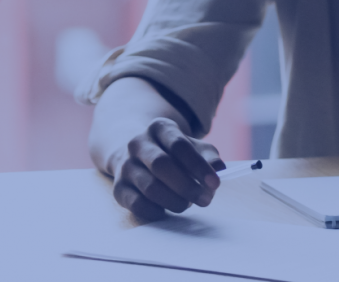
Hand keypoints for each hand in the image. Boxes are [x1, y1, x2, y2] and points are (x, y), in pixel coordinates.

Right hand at [106, 116, 222, 221]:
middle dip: (186, 186)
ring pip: (149, 186)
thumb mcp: (193, 147)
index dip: (198, 166)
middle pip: (162, 165)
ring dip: (173, 200)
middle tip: (205, 200)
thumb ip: (208, 156)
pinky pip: (136, 204)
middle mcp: (138, 144)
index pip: (179, 145)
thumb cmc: (173, 152)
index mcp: (160, 128)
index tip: (215, 184)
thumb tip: (219, 169)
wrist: (136, 154)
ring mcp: (125, 166)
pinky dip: (155, 211)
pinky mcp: (118, 188)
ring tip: (187, 204)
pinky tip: (166, 211)